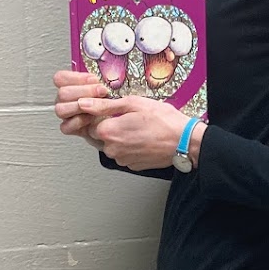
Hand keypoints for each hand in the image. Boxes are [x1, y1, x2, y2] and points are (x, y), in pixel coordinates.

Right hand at [53, 70, 110, 150]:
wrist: (121, 124)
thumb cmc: (116, 104)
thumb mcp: (114, 90)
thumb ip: (105, 84)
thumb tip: (100, 85)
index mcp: (72, 86)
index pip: (60, 78)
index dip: (75, 77)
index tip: (94, 79)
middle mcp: (67, 100)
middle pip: (62, 93)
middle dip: (83, 91)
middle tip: (102, 92)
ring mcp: (68, 115)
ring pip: (60, 109)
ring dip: (79, 106)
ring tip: (97, 106)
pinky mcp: (71, 129)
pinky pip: (65, 127)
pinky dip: (78, 121)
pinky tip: (92, 118)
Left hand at [77, 93, 191, 171]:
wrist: (184, 141)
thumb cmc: (163, 121)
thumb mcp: (133, 103)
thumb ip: (105, 105)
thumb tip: (84, 103)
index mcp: (108, 132)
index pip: (91, 123)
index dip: (103, 115)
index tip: (116, 112)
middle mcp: (112, 149)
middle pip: (101, 136)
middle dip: (112, 127)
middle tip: (131, 119)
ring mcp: (123, 160)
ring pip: (114, 146)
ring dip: (122, 138)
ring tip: (140, 128)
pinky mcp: (133, 166)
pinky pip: (125, 154)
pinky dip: (131, 147)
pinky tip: (143, 139)